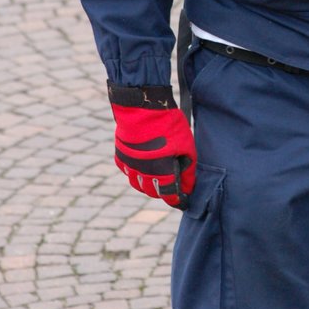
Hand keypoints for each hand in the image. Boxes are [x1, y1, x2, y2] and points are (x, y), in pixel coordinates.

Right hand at [108, 82, 196, 207]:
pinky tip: (142, 163)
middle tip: (171, 183)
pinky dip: (135, 171)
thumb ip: (187, 169)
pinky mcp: (121, 157)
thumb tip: (188, 186)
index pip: (170, 196)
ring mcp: (130, 166)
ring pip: (138, 184)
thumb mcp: (186, 147)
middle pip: (153, 192)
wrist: (143, 108)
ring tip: (157, 175)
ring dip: (148, 183)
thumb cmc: (168, 126)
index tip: (182, 200)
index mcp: (162, 174)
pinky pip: (128, 171)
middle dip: (163, 190)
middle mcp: (144, 174)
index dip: (177, 200)